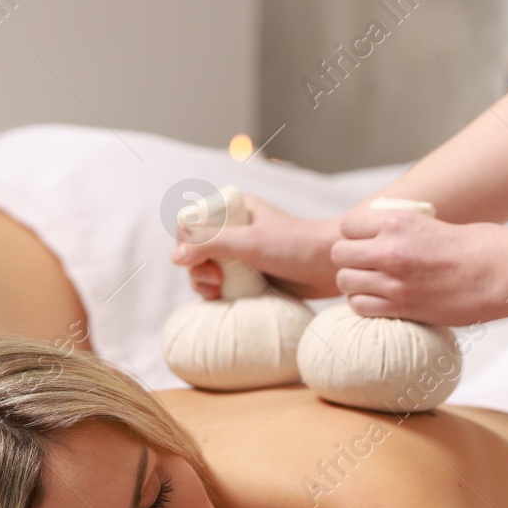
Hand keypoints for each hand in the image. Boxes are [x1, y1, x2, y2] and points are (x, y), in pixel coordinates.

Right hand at [170, 193, 342, 298]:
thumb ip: (212, 244)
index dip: (187, 244)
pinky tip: (224, 298)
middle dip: (196, 268)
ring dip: (204, 283)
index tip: (201, 259)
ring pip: (204, 269)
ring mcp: (241, 254)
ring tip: (219, 292)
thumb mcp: (250, 241)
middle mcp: (235, 229)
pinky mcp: (249, 274)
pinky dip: (217, 293)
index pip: (191, 223)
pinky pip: (221, 284)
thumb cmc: (296, 246)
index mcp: (234, 210)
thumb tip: (175, 257)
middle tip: (215, 282)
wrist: (333, 266)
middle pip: (194, 249)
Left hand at [332, 208, 507, 323]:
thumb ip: (398, 230)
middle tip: (366, 265)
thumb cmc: (475, 245)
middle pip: (339, 254)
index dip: (355, 234)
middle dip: (350, 259)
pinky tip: (382, 300)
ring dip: (356, 283)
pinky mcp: (401, 307)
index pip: (348, 225)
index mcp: (398, 222)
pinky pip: (359, 307)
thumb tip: (373, 236)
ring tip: (374, 283)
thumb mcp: (430, 223)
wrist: (504, 272)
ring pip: (345, 282)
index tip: (366, 241)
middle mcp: (390, 250)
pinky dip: (365, 304)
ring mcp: (393, 281)